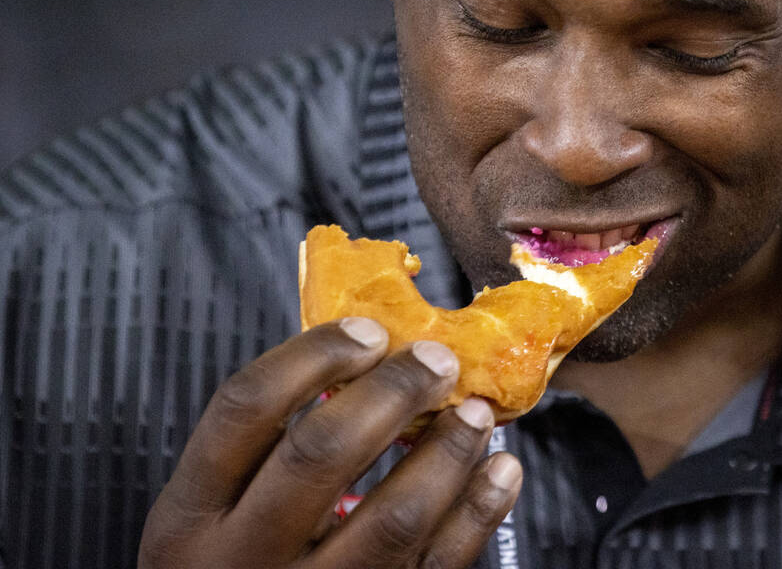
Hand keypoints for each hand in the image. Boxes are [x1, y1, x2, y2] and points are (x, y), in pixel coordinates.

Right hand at [138, 318, 521, 568]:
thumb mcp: (218, 516)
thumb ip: (269, 452)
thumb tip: (368, 357)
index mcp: (189, 517)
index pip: (245, 407)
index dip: (312, 355)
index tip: (369, 330)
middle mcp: (239, 560)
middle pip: (321, 452)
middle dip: (393, 393)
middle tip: (438, 360)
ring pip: (393, 517)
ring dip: (447, 452)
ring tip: (476, 412)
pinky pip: (435, 564)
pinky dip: (478, 511)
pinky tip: (498, 471)